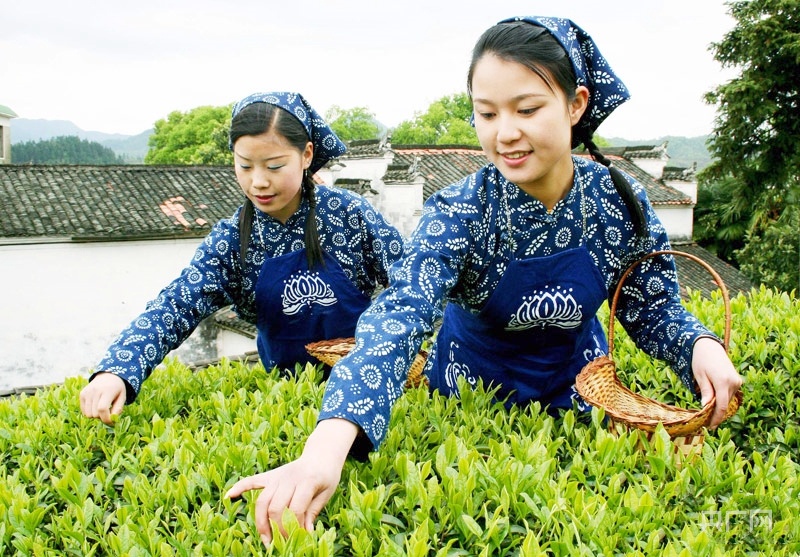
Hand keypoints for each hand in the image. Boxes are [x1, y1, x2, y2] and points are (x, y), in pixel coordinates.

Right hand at [79, 372, 126, 424]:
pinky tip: (96, 406)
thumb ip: (118, 409)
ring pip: (88, 414)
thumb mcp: (122, 397)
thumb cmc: (117, 389)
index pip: (102, 409)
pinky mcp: (82, 394)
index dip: (106, 418)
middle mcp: (95, 390)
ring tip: (101, 408)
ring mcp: (87, 392)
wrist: (108, 376)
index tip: (111, 421)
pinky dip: (90, 412)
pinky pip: (84, 411)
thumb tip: (111, 421)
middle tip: (108, 411)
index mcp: (107, 390)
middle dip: (102, 417)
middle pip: (95, 414)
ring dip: (95, 415)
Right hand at [225, 418, 358, 545]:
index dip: (296, 526)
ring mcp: (277, 476)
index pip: (296, 508)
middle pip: (276, 506)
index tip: (299, 537)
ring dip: (261, 522)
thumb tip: (305, 533)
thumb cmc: (326, 476)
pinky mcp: (270, 475)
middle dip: (277, 528)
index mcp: (307, 481)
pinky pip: (252, 481)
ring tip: (265, 539)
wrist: (321, 454)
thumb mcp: (326, 493)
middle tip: (282, 542)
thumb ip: (313, 512)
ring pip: (262, 500)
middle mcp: (289, 478)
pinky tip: (229, 496)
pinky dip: (240, 487)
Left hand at [691, 337, 742, 427]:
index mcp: (723, 381)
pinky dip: (722, 399)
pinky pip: (729, 394)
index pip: (722, 406)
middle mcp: (733, 382)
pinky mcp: (737, 380)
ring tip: (707, 412)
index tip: (710, 426)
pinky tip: (713, 401)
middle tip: (705, 421)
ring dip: (719, 406)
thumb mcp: (699, 376)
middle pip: (725, 404)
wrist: (709, 346)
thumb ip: (705, 392)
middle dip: (716, 413)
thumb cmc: (700, 360)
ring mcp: (737, 381)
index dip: (716, 418)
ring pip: (728, 400)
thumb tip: (706, 407)